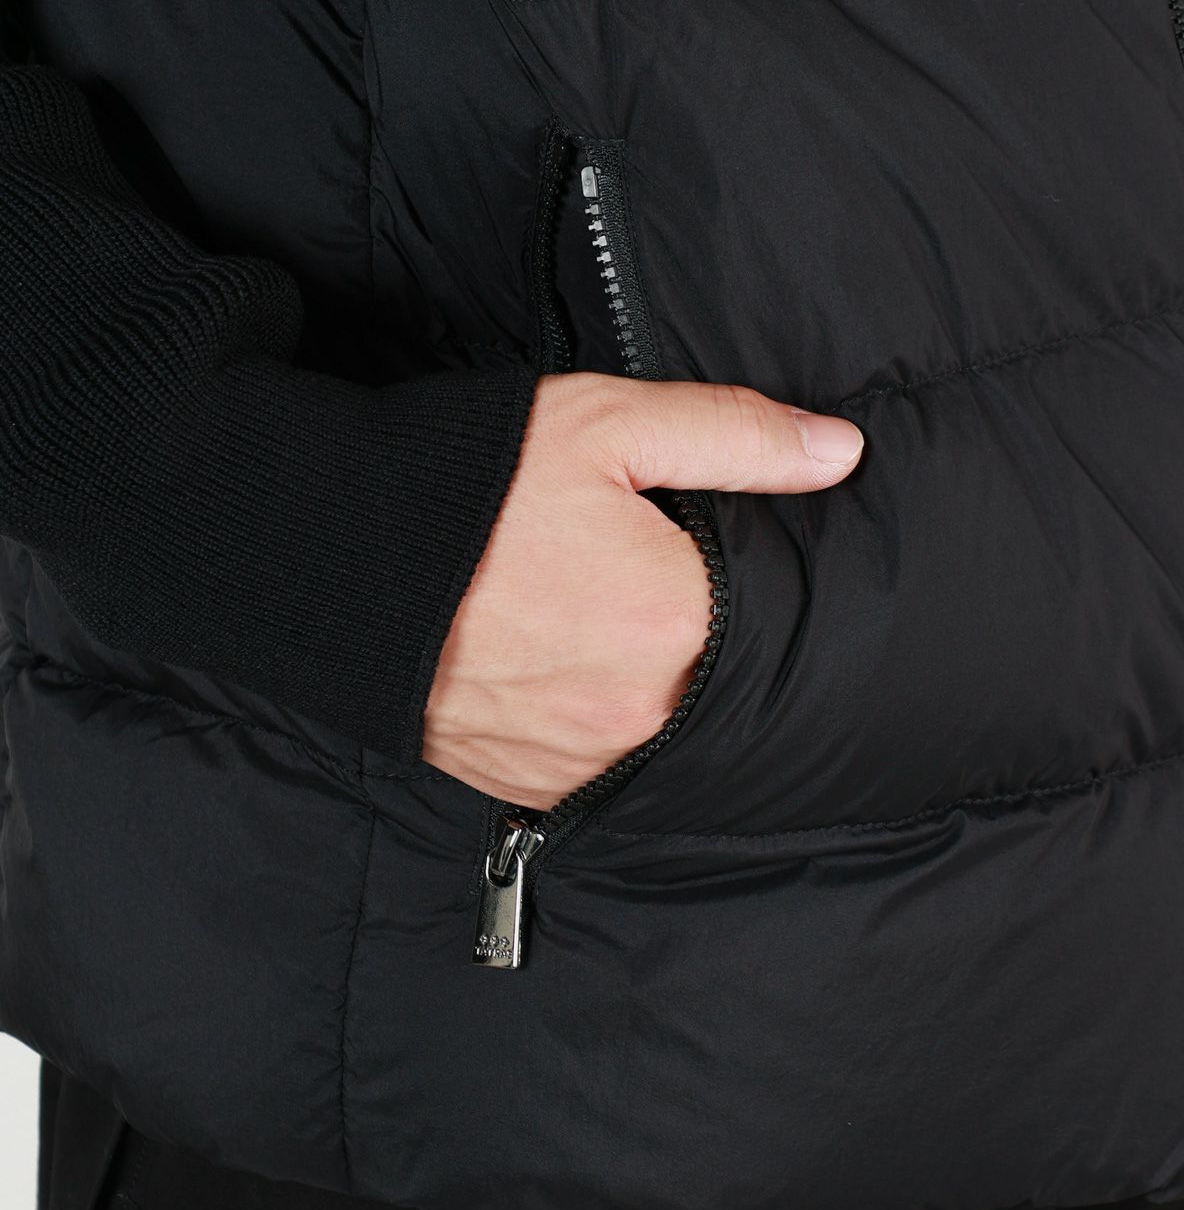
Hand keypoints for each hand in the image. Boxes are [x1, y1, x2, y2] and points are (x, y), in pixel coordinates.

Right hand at [423, 371, 862, 806]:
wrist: (317, 556)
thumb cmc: (464, 483)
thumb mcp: (605, 425)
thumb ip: (734, 437)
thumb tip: (839, 453)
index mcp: (673, 624)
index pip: (767, 610)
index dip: (746, 572)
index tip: (716, 548)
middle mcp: (637, 713)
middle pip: (714, 671)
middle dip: (695, 626)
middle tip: (641, 575)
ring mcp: (578, 759)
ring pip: (659, 723)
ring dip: (645, 679)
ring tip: (595, 614)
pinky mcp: (526, 784)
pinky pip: (596, 759)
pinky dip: (594, 716)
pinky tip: (563, 662)